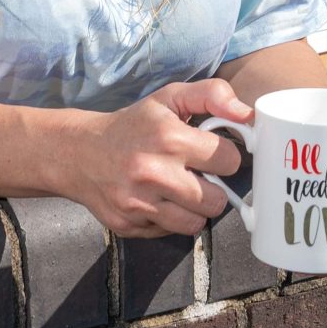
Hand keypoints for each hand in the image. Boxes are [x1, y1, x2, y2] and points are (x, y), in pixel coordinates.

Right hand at [51, 78, 245, 236]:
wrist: (79, 153)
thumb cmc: (133, 124)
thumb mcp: (169, 98)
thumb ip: (212, 95)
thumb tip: (247, 114)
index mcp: (168, 138)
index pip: (229, 160)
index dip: (225, 156)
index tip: (212, 153)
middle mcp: (153, 173)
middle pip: (216, 200)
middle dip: (212, 188)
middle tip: (197, 176)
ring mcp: (139, 203)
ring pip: (195, 224)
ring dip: (193, 209)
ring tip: (180, 190)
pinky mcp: (129, 225)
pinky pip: (169, 233)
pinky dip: (169, 220)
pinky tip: (157, 200)